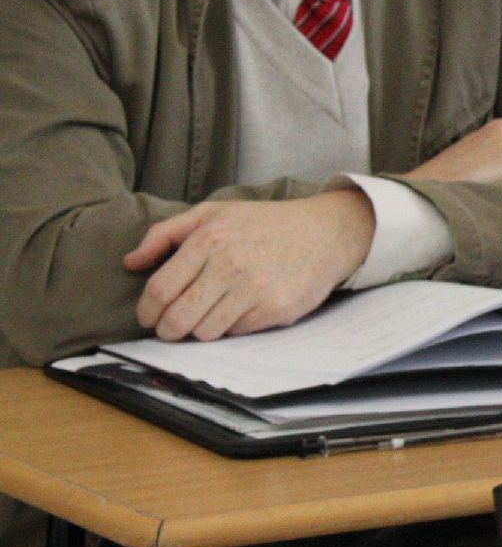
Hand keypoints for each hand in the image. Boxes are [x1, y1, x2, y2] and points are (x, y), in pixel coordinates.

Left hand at [124, 191, 375, 340]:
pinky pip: (237, 333)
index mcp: (209, 239)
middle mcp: (230, 265)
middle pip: (177, 318)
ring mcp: (255, 289)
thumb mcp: (214, 213)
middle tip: (170, 327)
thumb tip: (130, 262)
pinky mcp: (277, 308)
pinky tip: (241, 309)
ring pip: (205, 332)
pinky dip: (233, 327)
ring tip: (207, 316)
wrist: (326, 232)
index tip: (149, 316)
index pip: (160, 290)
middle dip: (166, 330)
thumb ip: (165, 233)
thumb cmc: (265, 223)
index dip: (147, 310)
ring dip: (198, 330)